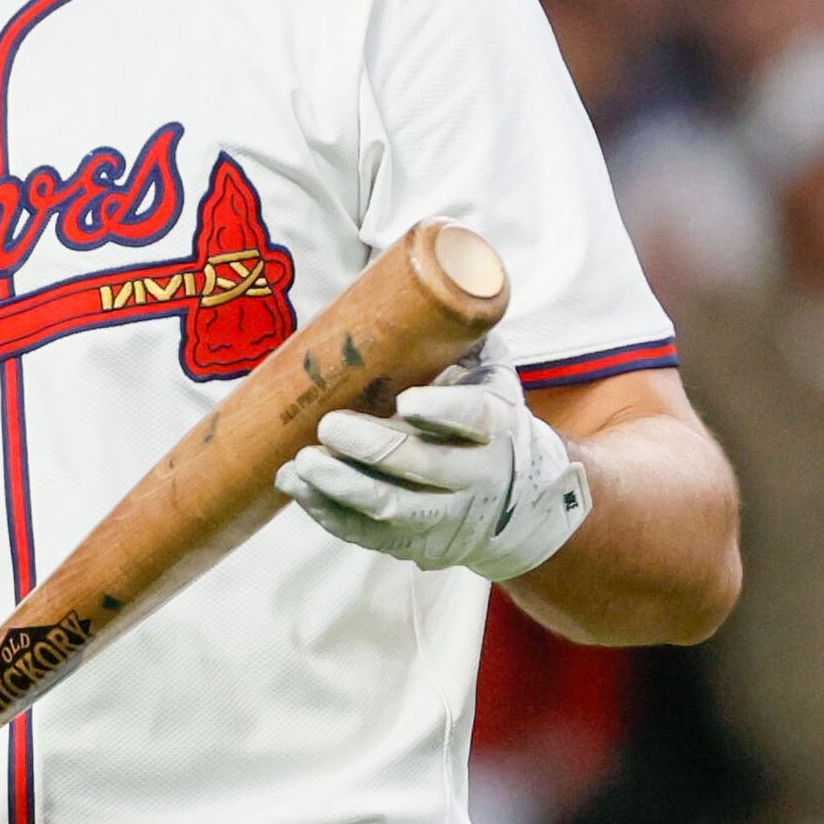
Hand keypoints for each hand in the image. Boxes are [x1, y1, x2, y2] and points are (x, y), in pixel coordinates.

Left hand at [274, 363, 591, 583]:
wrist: (525, 506)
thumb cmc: (494, 425)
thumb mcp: (496, 379)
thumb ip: (464, 339)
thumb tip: (427, 281)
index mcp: (497, 425)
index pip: (475, 417)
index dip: (442, 410)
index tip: (408, 400)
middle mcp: (475, 475)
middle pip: (422, 466)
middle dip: (372, 448)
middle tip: (328, 425)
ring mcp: (445, 515)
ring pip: (391, 507)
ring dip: (340, 487)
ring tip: (301, 464)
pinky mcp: (416, 542)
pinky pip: (368, 534)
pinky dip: (329, 513)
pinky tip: (298, 487)